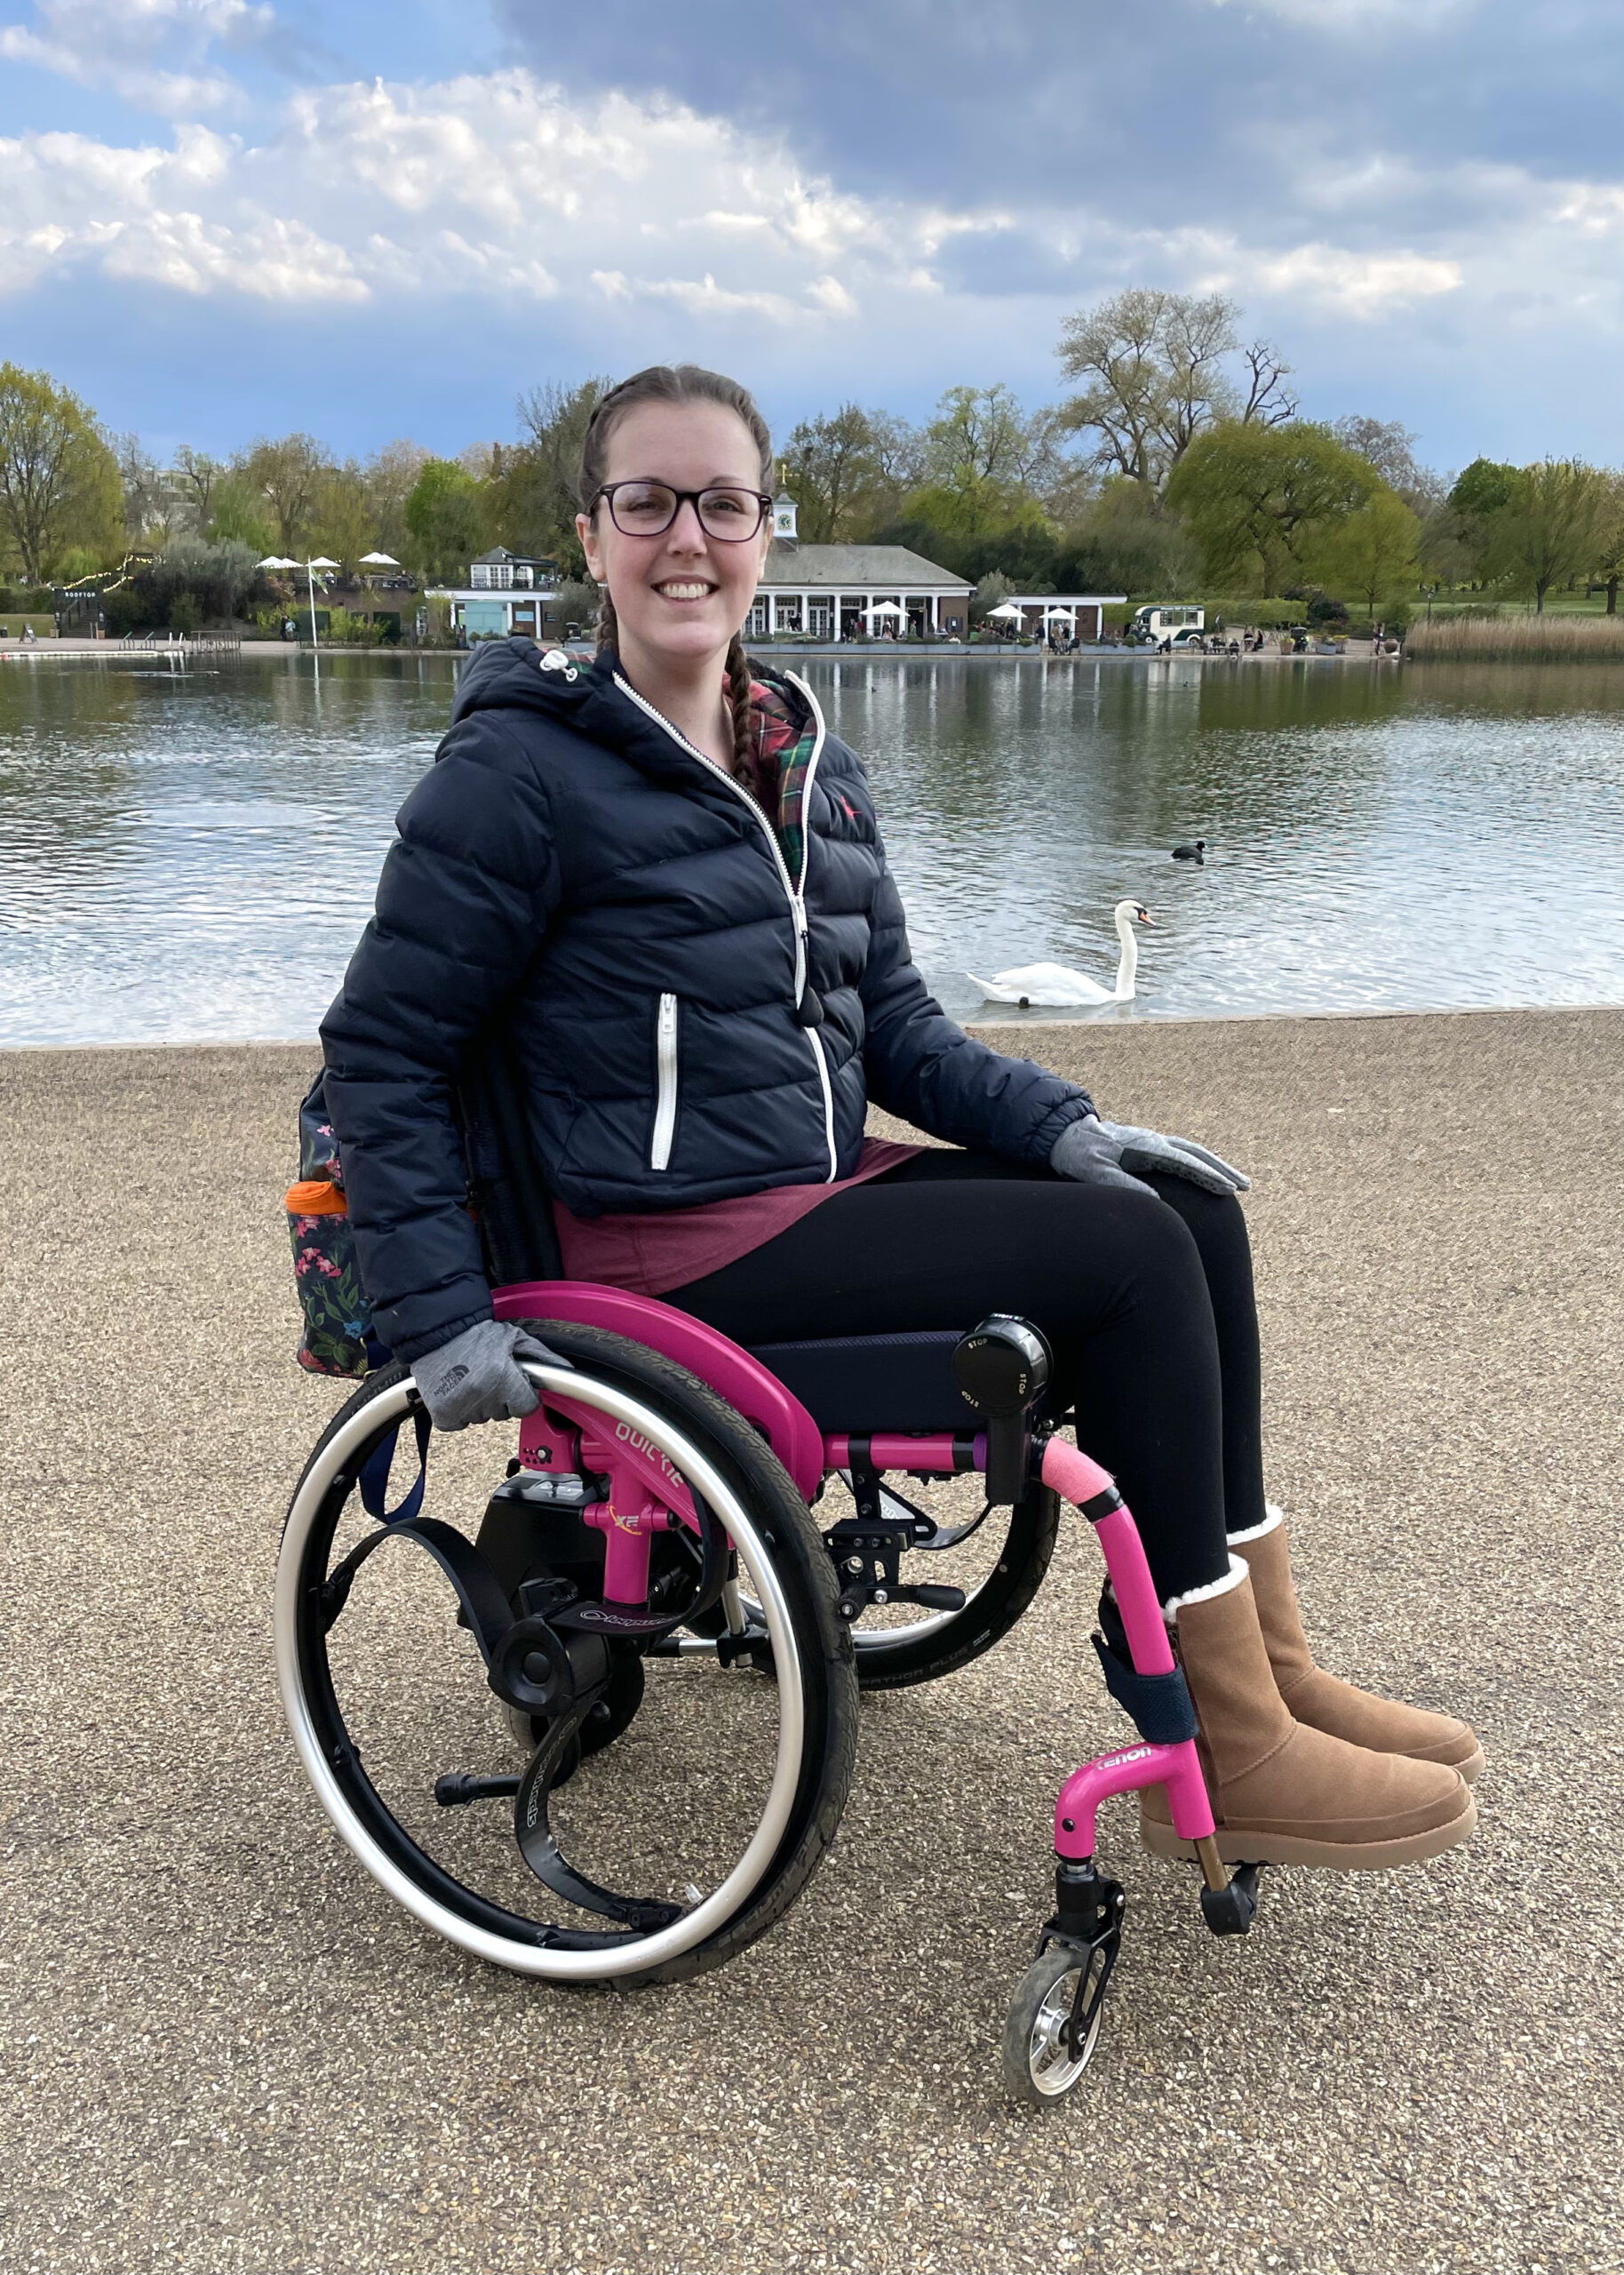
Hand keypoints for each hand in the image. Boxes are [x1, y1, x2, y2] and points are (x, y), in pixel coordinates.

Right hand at [411, 1319, 562, 1431]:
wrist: (435, 1332)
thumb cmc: (475, 1334)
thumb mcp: (514, 1338)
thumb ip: (542, 1356)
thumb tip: (566, 1370)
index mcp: (502, 1377)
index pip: (527, 1407)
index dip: (523, 1395)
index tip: (514, 1385)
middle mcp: (483, 1395)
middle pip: (505, 1413)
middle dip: (501, 1397)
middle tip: (488, 1375)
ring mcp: (461, 1408)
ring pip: (483, 1418)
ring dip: (480, 1403)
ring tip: (470, 1378)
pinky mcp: (443, 1415)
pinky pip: (460, 1422)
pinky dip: (459, 1410)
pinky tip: (457, 1389)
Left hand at [1050, 1114, 1249, 1196]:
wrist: (1065, 1133)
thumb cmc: (1078, 1152)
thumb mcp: (1094, 1170)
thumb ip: (1122, 1183)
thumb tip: (1156, 1200)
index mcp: (1145, 1144)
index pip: (1184, 1161)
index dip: (1207, 1175)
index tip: (1227, 1190)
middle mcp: (1153, 1140)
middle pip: (1197, 1153)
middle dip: (1223, 1169)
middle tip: (1247, 1186)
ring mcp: (1152, 1142)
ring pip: (1192, 1153)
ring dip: (1216, 1166)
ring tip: (1238, 1184)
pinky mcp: (1148, 1148)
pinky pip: (1181, 1156)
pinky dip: (1200, 1165)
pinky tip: (1209, 1177)